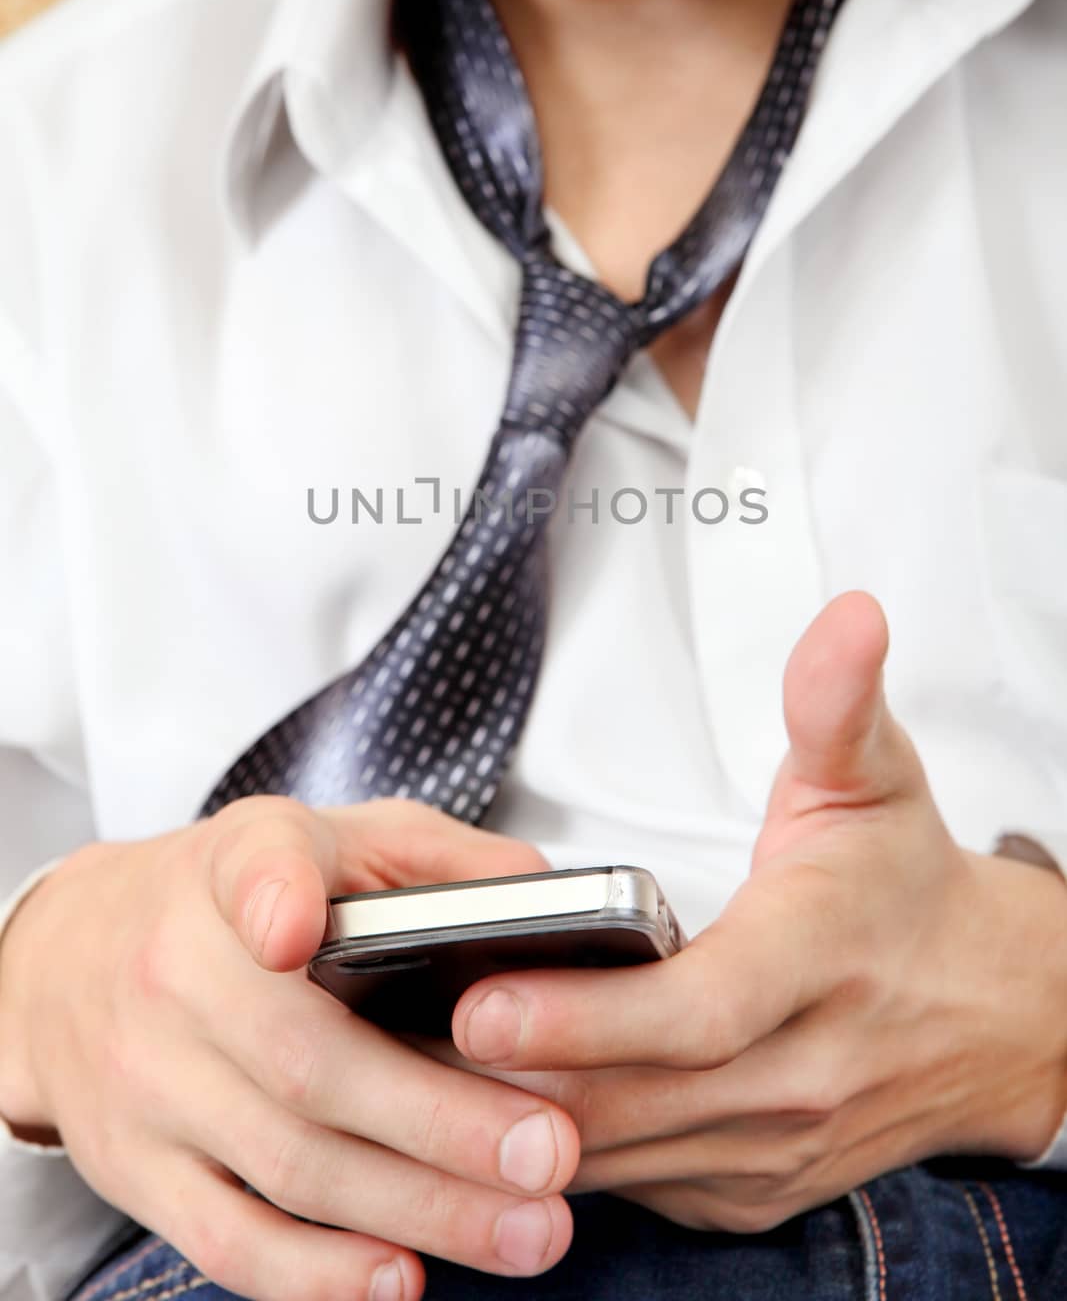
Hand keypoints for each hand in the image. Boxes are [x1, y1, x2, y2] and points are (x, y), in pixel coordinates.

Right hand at [0, 797, 579, 1299]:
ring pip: (289, 1161)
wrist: (69, 956)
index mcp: (241, 866)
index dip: (273, 895)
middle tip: (550, 1151)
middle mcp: (180, 971)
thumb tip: (547, 898)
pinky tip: (403, 1279)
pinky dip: (317, 1274)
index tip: (294, 926)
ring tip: (529, 1229)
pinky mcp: (138, 1169)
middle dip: (439, 1119)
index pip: (251, 867)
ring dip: (418, 1207)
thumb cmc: (246, 894)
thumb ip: (440, 857)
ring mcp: (151, 1080)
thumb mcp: (336, 836)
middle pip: (308, 1059)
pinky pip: (229, 1239)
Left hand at [443, 591, 1066, 1232]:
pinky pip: (636, 1180)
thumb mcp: (876, 780)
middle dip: (515, 1076)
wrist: (991, 1015)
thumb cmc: (902, 885)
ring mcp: (774, 1147)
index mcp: (819, 959)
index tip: (481, 999)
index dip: (588, 1014)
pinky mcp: (749, 1189)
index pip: (700, 1008)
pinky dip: (560, 1149)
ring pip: (625, 1152)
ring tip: (406, 1071)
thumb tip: (846, 617)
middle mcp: (800, 1072)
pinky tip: (482, 1105)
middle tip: (392, 1039)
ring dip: (517, 1124)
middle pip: (639, 1096)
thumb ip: (837, 703)